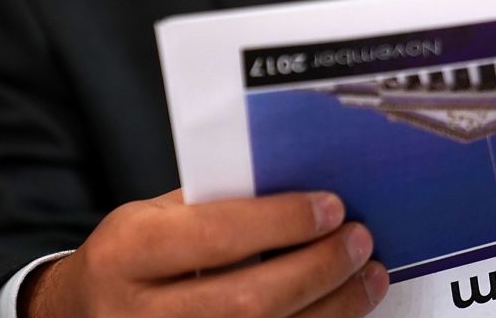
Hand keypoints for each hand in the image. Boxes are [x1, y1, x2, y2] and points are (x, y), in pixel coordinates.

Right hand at [20, 189, 387, 317]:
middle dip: (319, 269)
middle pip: (250, 301)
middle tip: (360, 241)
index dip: (283, 222)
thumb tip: (305, 189)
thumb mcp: (154, 218)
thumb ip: (217, 205)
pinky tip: (339, 311)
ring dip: (332, 309)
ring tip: (367, 277)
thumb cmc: (132, 259)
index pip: (217, 235)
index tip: (332, 208)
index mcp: (128, 254)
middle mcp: (141, 316)